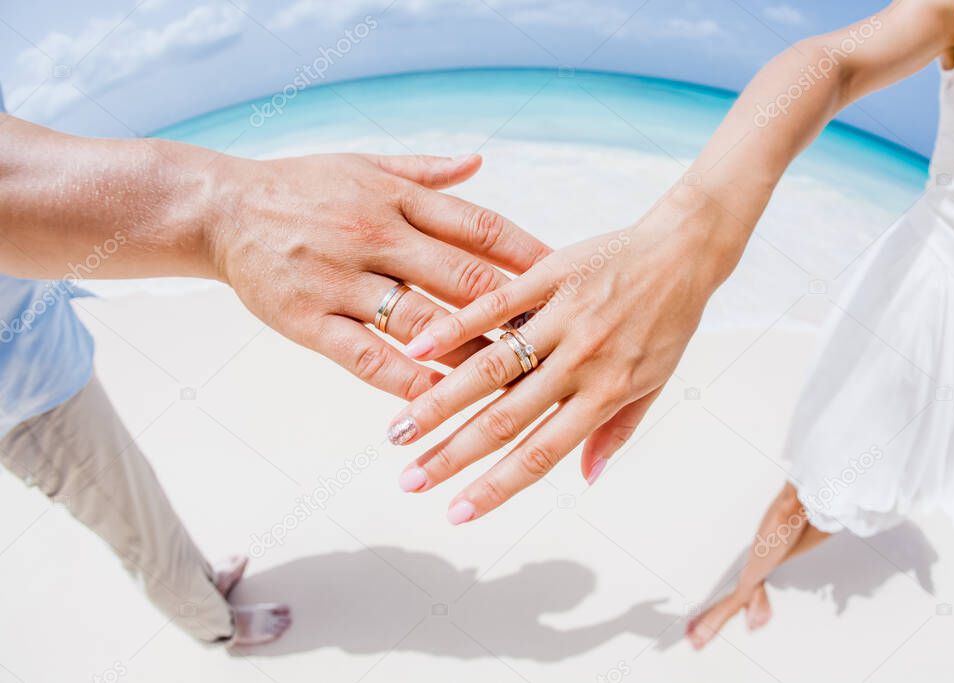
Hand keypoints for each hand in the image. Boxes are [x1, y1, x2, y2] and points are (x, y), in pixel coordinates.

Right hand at [208, 152, 549, 398]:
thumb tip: (480, 162)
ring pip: (420, 322)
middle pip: (461, 277)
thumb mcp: (363, 164)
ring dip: (471, 353)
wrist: (219, 209)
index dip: (528, 253)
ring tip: (514, 380)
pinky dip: (403, 379)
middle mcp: (375, 236)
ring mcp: (341, 280)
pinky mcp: (307, 319)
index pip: (478, 226)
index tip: (567, 278)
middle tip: (558, 339)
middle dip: (514, 310)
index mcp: (395, 198)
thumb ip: (425, 172)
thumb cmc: (301, 187)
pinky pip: (365, 356)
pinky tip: (437, 401)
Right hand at [387, 191, 741, 522]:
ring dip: (439, 402)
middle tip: (409, 480)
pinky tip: (416, 348)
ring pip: (490, 368)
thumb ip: (617, 431)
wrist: (683, 249)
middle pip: (505, 419)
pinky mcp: (549, 276)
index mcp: (606, 394)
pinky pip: (495, 305)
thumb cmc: (669, 321)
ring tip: (398, 429)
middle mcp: (581, 362)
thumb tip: (586, 480)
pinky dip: (455, 327)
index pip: (540, 454)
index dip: (495, 487)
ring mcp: (563, 318)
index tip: (456, 512)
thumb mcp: (655, 382)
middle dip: (452, 455)